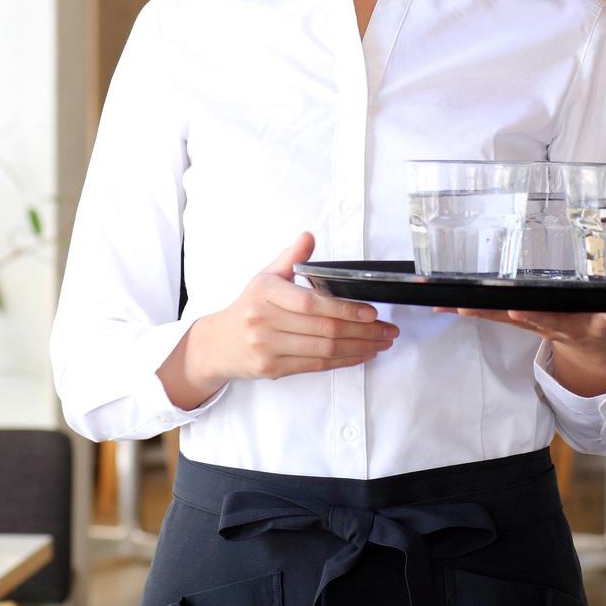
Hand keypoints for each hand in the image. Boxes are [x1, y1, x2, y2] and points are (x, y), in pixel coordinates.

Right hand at [158, 232, 396, 409]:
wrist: (218, 343)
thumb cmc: (248, 306)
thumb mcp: (265, 276)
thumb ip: (291, 257)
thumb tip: (309, 236)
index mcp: (265, 292)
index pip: (311, 303)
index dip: (345, 308)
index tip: (372, 312)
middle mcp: (263, 321)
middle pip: (323, 328)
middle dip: (363, 331)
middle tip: (388, 330)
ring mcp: (267, 348)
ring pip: (323, 349)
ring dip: (359, 347)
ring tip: (382, 342)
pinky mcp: (272, 369)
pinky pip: (316, 366)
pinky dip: (344, 361)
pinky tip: (362, 354)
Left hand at [433, 307, 605, 396]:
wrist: (589, 353)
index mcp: (591, 324)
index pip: (597, 321)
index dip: (599, 320)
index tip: (602, 316)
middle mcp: (561, 325)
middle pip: (545, 322)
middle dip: (529, 317)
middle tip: (514, 313)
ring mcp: (538, 325)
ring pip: (509, 318)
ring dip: (484, 313)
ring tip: (459, 306)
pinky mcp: (520, 320)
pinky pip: (490, 315)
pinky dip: (466, 309)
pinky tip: (438, 303)